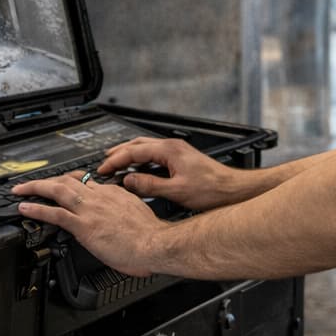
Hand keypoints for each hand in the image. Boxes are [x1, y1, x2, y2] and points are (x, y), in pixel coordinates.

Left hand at [12, 170, 162, 276]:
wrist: (156, 244)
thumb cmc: (152, 236)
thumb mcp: (138, 215)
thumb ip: (124, 212)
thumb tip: (120, 219)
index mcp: (114, 193)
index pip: (87, 182)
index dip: (70, 182)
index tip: (62, 185)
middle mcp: (100, 196)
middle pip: (68, 180)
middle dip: (47, 180)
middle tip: (32, 183)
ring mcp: (90, 210)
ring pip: (57, 191)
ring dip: (35, 188)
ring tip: (20, 190)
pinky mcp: (84, 225)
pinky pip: (55, 214)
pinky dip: (37, 209)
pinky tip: (24, 208)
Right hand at [96, 137, 244, 211]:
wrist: (233, 190)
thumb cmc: (212, 189)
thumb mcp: (176, 191)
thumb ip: (150, 185)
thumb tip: (128, 181)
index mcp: (169, 150)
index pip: (134, 151)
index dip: (115, 160)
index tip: (102, 169)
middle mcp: (173, 147)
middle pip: (138, 144)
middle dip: (118, 153)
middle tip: (104, 163)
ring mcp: (178, 152)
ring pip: (146, 148)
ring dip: (129, 155)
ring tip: (116, 164)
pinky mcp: (182, 159)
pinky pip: (155, 155)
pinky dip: (141, 160)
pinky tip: (138, 170)